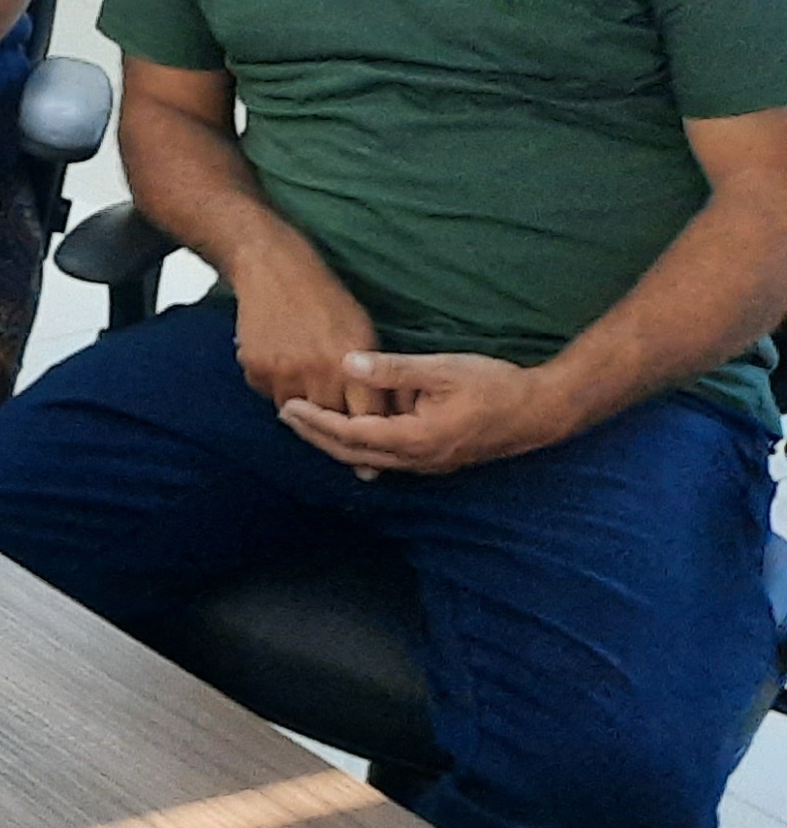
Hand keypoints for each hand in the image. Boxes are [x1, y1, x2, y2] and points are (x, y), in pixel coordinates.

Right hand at [230, 252, 390, 416]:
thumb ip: (368, 369)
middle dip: (332, 414)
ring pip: (296, 410)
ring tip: (301, 374)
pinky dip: (273, 383)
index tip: (366, 426)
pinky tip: (278, 359)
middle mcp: (318, 370)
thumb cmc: (322, 295)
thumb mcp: (361, 328)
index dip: (367, 423)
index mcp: (351, 361)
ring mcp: (283, 370)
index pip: (367, 416)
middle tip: (330, 404)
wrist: (271, 266)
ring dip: (300, 401)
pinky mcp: (255, 367)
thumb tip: (380, 405)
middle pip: (330, 419)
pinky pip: (267, 392)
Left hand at [278, 351, 566, 475]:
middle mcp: (418, 459)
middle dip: (317, 435)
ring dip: (336, 442)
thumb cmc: (495, 385)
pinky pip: (388, 457)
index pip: (352, 434)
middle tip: (285, 415)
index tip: (288, 407)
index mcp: (414, 438)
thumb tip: (347, 364)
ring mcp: (429, 464)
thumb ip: (393, 370)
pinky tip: (349, 429)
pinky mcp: (437, 459)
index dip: (317, 422)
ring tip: (307, 422)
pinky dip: (361, 445)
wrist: (542, 412)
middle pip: (354, 453)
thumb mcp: (441, 369)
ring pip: (370, 458)